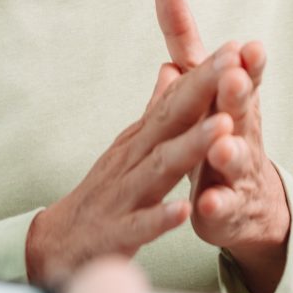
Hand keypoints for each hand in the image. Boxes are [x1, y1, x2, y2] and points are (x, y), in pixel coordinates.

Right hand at [25, 48, 239, 287]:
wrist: (57, 243)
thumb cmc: (103, 193)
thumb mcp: (129, 147)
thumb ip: (155, 111)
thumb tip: (172, 70)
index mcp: (140, 140)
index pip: (175, 100)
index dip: (205, 74)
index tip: (235, 49)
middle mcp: (132, 160)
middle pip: (170, 121)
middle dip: (203, 92)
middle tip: (234, 65)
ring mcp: (123, 196)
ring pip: (159, 168)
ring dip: (190, 145)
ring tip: (223, 126)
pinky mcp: (116, 233)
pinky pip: (141, 225)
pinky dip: (161, 217)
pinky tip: (183, 209)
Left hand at [154, 0, 289, 292]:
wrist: (249, 203)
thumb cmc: (222, 130)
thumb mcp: (205, 83)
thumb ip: (185, 38)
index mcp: (233, 99)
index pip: (242, 73)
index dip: (247, 61)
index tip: (248, 44)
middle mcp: (242, 130)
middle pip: (241, 110)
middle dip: (239, 93)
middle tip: (237, 77)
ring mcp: (236, 171)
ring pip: (235, 159)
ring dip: (229, 151)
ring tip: (222, 145)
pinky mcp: (227, 208)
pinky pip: (222, 208)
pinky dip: (216, 205)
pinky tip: (207, 204)